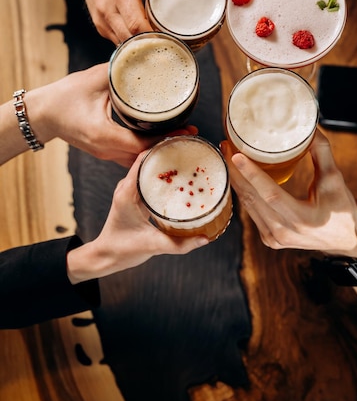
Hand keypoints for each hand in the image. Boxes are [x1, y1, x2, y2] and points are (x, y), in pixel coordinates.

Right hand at [28, 62, 196, 166]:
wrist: (42, 114)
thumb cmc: (63, 97)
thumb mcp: (93, 79)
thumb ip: (119, 70)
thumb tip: (143, 57)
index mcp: (103, 135)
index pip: (142, 144)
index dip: (166, 138)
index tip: (187, 129)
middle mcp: (106, 150)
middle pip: (145, 156)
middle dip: (169, 145)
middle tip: (193, 132)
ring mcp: (105, 154)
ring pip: (139, 160)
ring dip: (159, 150)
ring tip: (183, 136)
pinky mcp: (105, 151)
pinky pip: (131, 156)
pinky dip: (148, 150)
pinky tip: (162, 139)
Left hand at [67, 151, 208, 282]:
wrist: (106, 257)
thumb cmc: (123, 250)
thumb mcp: (154, 246)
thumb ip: (181, 244)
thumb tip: (205, 238)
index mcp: (127, 192)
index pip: (143, 159)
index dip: (160, 148)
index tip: (180, 143)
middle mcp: (126, 187)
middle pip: (147, 160)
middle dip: (166, 153)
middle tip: (189, 150)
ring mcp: (129, 190)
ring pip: (147, 168)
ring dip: (164, 163)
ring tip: (186, 160)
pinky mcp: (133, 196)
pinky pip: (147, 178)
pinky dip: (161, 175)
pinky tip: (177, 177)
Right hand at [81, 0, 161, 43]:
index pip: (136, 25)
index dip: (153, 37)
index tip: (169, 42)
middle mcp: (108, 9)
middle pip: (129, 39)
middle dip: (148, 47)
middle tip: (168, 50)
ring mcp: (101, 20)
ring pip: (123, 44)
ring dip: (140, 49)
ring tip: (157, 50)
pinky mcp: (100, 26)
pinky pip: (117, 41)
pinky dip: (131, 45)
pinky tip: (143, 45)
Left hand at [221, 130, 356, 257]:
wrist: (346, 242)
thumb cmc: (342, 210)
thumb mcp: (335, 180)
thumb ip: (321, 153)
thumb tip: (309, 127)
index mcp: (302, 219)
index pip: (270, 194)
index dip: (251, 174)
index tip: (236, 154)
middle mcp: (283, 232)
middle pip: (251, 198)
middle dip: (235, 170)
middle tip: (226, 146)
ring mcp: (273, 238)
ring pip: (247, 204)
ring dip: (236, 179)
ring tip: (227, 155)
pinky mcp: (268, 238)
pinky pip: (251, 211)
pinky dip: (244, 192)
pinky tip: (237, 175)